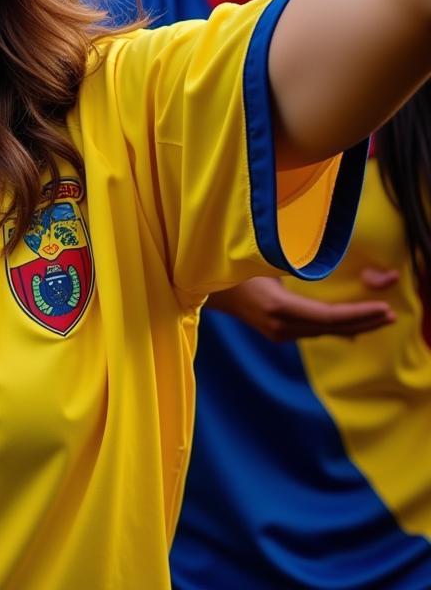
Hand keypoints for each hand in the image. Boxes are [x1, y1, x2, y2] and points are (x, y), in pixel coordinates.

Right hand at [206, 270, 397, 341]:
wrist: (197, 285)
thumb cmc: (227, 264)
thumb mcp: (261, 257)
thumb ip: (294, 263)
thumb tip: (326, 263)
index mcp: (277, 308)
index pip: (328, 317)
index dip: (358, 313)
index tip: (384, 308)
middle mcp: (279, 326)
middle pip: (332, 328)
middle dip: (364, 321)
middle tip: (392, 315)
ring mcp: (277, 332)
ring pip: (324, 331)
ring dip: (353, 324)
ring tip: (379, 317)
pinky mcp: (276, 331)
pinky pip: (314, 331)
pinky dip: (337, 326)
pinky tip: (353, 327)